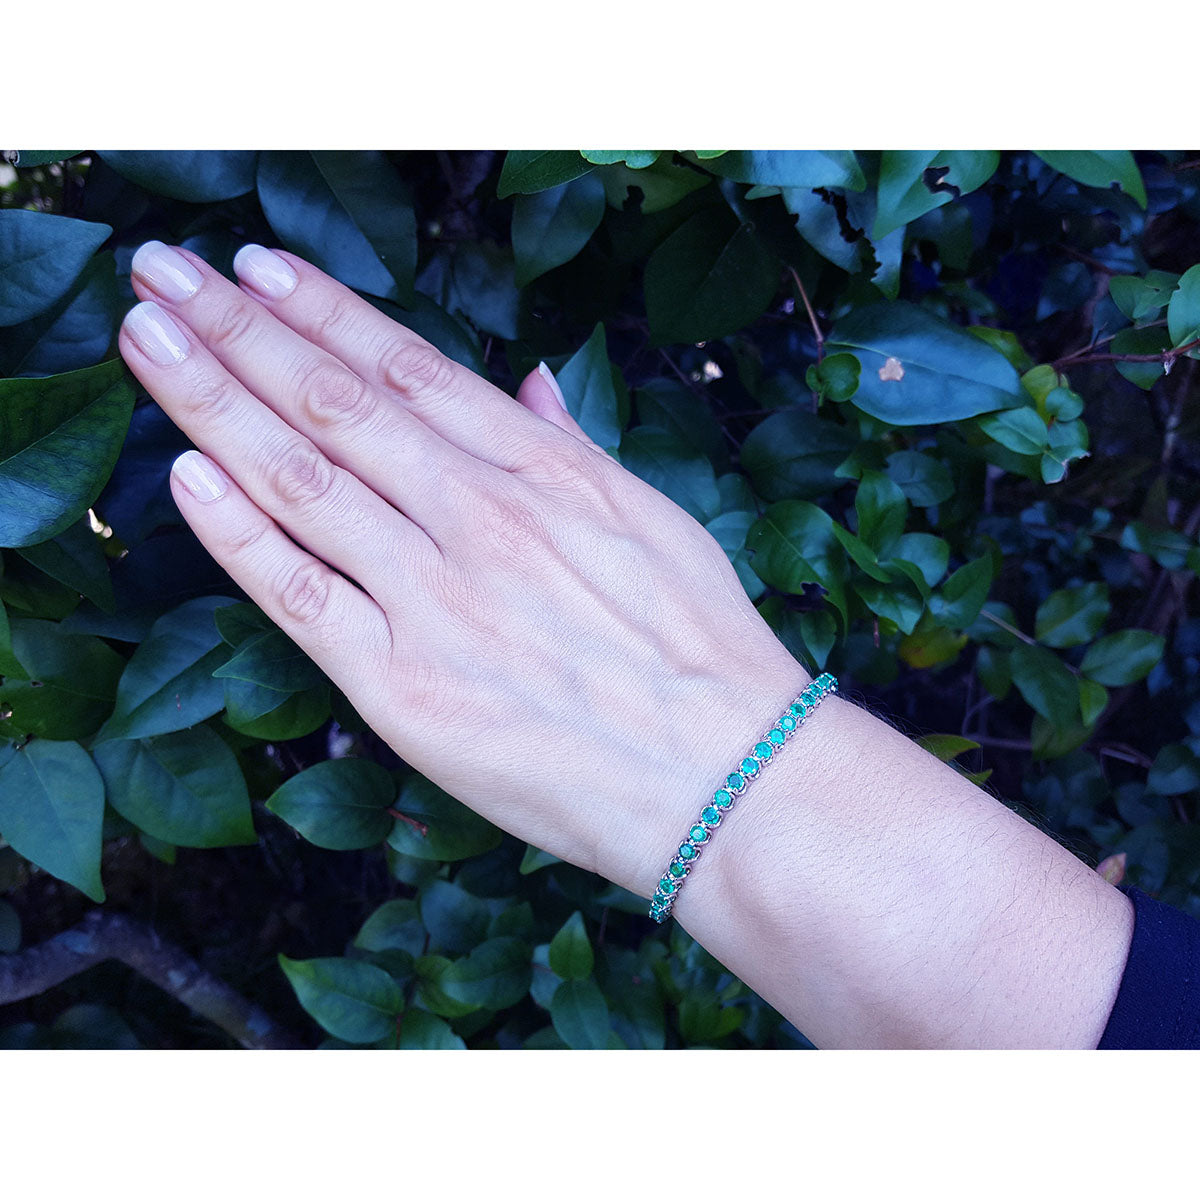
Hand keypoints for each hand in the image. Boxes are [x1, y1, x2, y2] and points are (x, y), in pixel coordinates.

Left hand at [119, 241, 809, 897]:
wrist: (724, 778)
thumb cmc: (702, 653)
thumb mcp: (654, 522)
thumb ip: (573, 449)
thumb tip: (529, 383)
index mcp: (544, 473)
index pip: (408, 368)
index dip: (323, 310)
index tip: (258, 267)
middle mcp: (481, 519)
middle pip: (334, 404)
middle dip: (237, 330)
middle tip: (165, 277)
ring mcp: (436, 600)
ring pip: (301, 481)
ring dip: (213, 403)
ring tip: (148, 340)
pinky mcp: (403, 689)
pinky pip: (302, 598)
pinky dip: (239, 536)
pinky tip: (187, 476)